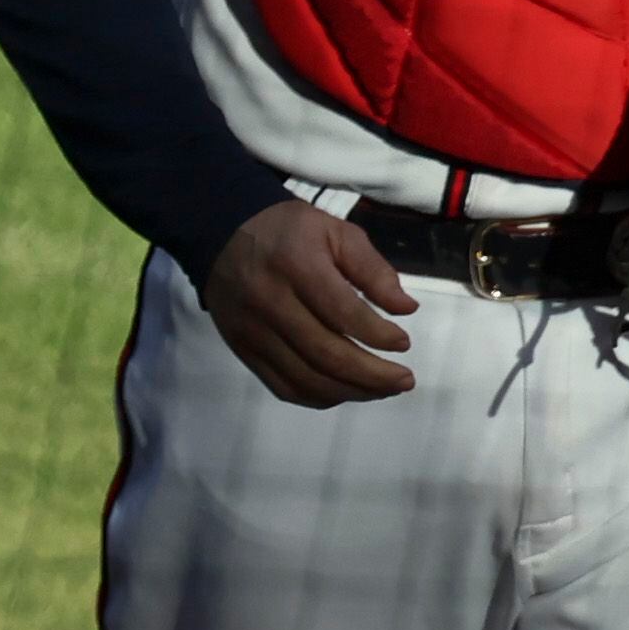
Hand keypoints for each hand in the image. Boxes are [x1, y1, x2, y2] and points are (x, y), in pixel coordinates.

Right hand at [202, 201, 416, 406]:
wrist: (222, 235)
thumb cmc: (290, 232)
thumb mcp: (336, 232)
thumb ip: (373, 269)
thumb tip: (406, 308)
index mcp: (297, 266)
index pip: (342, 313)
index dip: (378, 335)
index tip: (404, 344)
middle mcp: (271, 304)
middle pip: (326, 354)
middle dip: (373, 375)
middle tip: (404, 381)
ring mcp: (254, 333)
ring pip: (306, 379)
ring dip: (352, 391)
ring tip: (384, 390)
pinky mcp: (243, 351)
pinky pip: (283, 387)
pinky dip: (319, 397)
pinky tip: (347, 391)